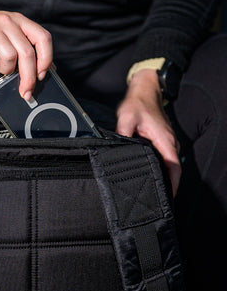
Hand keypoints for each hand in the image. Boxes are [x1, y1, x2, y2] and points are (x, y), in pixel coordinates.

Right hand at [0, 0, 52, 98]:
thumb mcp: (7, 34)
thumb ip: (24, 48)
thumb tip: (44, 71)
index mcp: (19, 20)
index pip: (42, 38)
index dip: (46, 59)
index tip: (41, 76)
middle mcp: (6, 21)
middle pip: (27, 53)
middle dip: (28, 78)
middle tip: (26, 91)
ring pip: (9, 58)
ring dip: (4, 70)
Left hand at [116, 69, 180, 196]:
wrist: (144, 92)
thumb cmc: (137, 104)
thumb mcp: (126, 117)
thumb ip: (123, 133)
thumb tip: (118, 149)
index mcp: (164, 140)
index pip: (173, 166)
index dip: (171, 183)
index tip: (166, 196)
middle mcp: (169, 142)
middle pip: (172, 169)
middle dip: (166, 184)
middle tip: (154, 198)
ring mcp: (167, 142)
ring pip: (168, 164)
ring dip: (163, 176)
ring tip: (150, 190)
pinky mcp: (162, 140)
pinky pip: (164, 158)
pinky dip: (160, 167)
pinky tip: (149, 174)